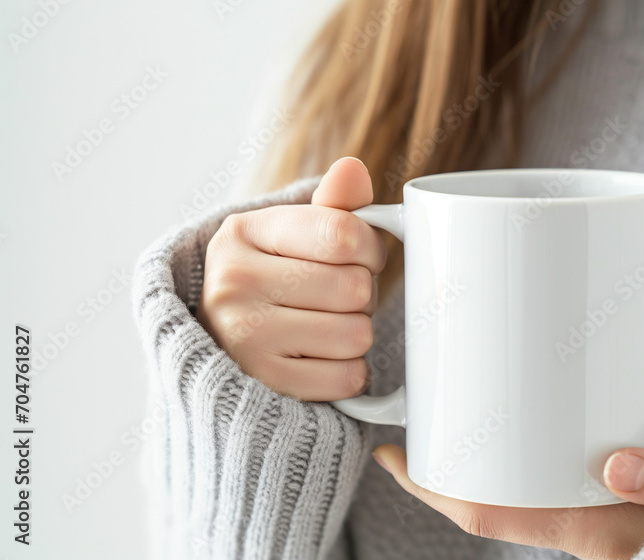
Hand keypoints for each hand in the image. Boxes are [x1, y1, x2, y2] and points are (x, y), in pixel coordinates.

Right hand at [196, 157, 386, 400]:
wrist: (227, 351)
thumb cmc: (274, 281)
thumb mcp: (292, 235)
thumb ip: (332, 204)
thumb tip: (353, 169)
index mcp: (242, 232)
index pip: (343, 233)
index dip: (371, 248)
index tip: (361, 255)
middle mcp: (232, 283)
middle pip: (355, 287)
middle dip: (362, 294)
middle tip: (337, 299)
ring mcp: (242, 338)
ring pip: (357, 334)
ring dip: (356, 334)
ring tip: (326, 329)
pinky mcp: (263, 384)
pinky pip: (347, 377)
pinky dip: (348, 372)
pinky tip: (321, 360)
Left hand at [371, 445, 643, 559]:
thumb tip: (620, 462)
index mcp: (579, 527)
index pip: (482, 511)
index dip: (427, 487)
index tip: (389, 455)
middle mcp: (572, 523)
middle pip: (484, 501)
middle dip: (444, 472)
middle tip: (418, 424)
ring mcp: (585, 514)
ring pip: (512, 492)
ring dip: (482, 464)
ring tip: (461, 418)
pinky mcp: (603, 500)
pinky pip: (542, 482)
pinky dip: (521, 458)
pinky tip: (526, 426)